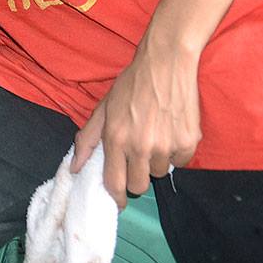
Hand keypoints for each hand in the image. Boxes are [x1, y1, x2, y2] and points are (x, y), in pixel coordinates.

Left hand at [72, 43, 201, 208]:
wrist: (165, 64)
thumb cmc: (131, 85)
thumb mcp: (103, 109)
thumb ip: (87, 139)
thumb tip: (74, 168)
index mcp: (115, 139)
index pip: (114, 183)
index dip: (116, 195)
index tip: (118, 199)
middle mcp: (140, 146)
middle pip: (139, 185)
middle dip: (136, 176)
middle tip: (136, 158)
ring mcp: (166, 146)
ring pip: (159, 172)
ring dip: (155, 161)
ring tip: (153, 136)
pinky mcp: (188, 142)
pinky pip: (180, 162)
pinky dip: (175, 152)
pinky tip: (169, 131)